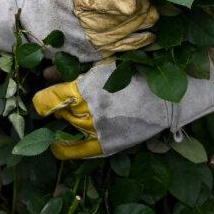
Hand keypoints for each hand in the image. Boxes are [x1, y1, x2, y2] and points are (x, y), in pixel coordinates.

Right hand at [0, 0, 157, 61]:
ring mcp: (78, 42)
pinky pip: (110, 52)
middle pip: (113, 21)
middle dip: (137, 17)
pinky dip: (129, 47)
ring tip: (153, 24)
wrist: (24, 17)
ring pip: (115, 38)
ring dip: (138, 32)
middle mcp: (75, 23)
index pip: (100, 2)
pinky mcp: (81, 55)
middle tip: (153, 10)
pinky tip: (144, 39)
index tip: (137, 1)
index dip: (121, 3)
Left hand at [31, 61, 213, 158]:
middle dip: (55, 104)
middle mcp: (85, 114)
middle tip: (61, 97)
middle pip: (56, 113)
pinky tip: (58, 142)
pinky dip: (62, 148)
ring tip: (66, 112)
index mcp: (83, 90)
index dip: (42, 96)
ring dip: (61, 120)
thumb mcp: (105, 61)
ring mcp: (95, 132)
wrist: (171, 95)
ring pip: (64, 129)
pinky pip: (75, 152)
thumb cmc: (139, 70)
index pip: (46, 100)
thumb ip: (76, 68)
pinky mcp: (106, 145)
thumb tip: (46, 72)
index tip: (44, 91)